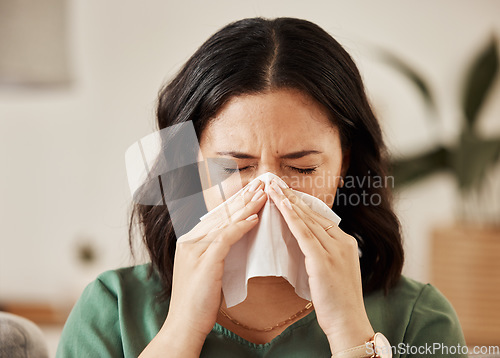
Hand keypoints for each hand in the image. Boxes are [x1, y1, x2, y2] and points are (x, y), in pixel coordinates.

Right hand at [158, 179, 267, 350]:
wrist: (184, 324)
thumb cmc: (198, 302)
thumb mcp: (206, 271)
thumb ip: (215, 253)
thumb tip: (234, 240)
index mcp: (190, 241)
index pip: (217, 217)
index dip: (236, 203)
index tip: (252, 192)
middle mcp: (190, 241)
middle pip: (222, 214)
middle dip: (243, 198)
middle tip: (261, 184)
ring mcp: (195, 249)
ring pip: (225, 221)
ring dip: (247, 206)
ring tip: (263, 195)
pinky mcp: (204, 260)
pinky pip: (226, 237)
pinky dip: (241, 226)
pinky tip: (254, 218)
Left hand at [268, 179, 373, 353]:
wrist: (349, 323)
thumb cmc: (339, 302)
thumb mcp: (335, 272)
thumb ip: (325, 254)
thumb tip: (307, 244)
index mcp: (346, 243)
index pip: (320, 218)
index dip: (301, 205)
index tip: (287, 193)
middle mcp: (342, 242)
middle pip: (312, 214)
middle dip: (292, 197)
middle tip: (276, 182)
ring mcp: (334, 250)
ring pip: (306, 220)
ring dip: (288, 202)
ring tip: (273, 188)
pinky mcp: (322, 260)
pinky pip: (303, 233)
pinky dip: (291, 217)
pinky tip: (281, 205)